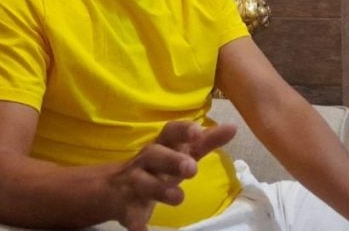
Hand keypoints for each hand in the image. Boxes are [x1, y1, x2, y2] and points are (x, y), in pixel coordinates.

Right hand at [109, 121, 236, 230]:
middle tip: (192, 168)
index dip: (182, 130)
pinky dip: (136, 222)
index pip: (170, 132)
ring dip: (159, 189)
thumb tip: (232, 127)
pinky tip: (142, 230)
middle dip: (171, 160)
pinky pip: (130, 214)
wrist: (116, 186)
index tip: (197, 132)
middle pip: (154, 154)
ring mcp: (134, 183)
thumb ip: (206, 142)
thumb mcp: (182, 152)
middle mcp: (146, 161)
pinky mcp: (127, 206)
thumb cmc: (160, 165)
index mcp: (162, 146)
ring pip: (142, 182)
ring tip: (178, 198)